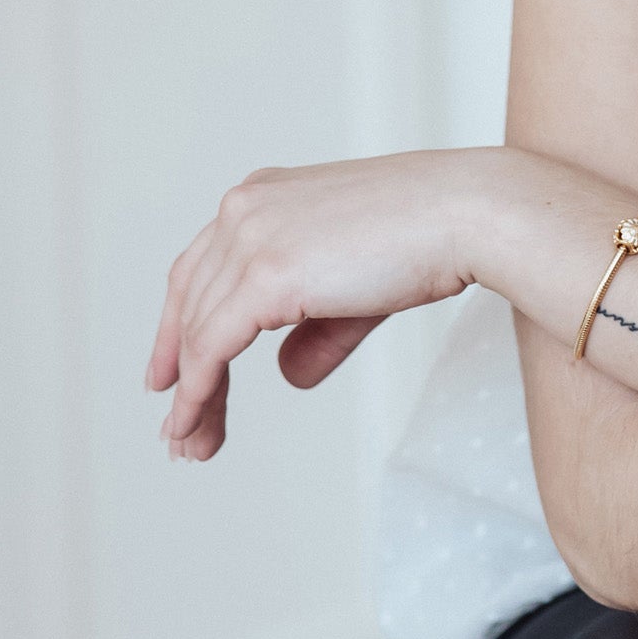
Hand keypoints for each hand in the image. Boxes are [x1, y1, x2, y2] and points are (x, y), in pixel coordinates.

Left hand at [144, 145, 598, 461]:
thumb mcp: (359, 284)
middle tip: (181, 428)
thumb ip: (317, 327)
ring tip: (190, 444)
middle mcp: (245, 208)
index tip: (168, 374)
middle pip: (189, 302)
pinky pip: (211, 349)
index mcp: (264, 194)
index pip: (201, 267)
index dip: (179, 326)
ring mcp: (251, 239)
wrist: (468, 213)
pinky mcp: (264, 276)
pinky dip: (197, 394)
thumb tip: (289, 375)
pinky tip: (194, 426)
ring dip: (190, 397)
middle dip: (180, 371)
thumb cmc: (432, 236)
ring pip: (197, 333)